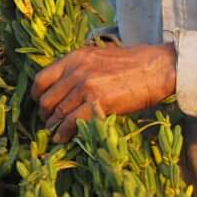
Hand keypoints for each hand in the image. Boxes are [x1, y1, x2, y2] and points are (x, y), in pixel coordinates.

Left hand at [32, 43, 176, 141]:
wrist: (158, 67)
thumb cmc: (135, 64)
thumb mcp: (101, 58)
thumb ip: (82, 70)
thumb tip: (69, 88)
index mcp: (75, 58)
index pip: (42, 78)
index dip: (38, 96)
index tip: (42, 105)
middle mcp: (76, 71)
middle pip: (47, 99)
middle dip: (45, 115)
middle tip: (50, 123)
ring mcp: (85, 86)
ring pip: (57, 113)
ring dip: (54, 127)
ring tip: (55, 134)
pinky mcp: (97, 102)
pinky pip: (71, 122)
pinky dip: (64, 133)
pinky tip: (64, 138)